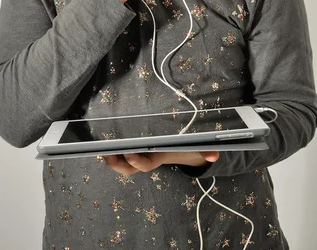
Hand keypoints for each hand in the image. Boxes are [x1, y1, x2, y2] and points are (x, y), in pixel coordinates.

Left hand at [103, 150, 219, 174]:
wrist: (183, 152)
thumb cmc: (185, 148)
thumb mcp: (195, 148)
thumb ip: (204, 151)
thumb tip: (214, 155)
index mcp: (157, 158)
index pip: (146, 163)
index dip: (137, 161)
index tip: (129, 154)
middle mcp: (146, 160)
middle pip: (129, 169)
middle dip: (119, 165)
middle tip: (108, 156)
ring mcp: (140, 157)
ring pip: (123, 166)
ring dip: (113, 161)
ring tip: (103, 152)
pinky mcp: (135, 151)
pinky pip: (122, 157)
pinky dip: (114, 154)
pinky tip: (106, 148)